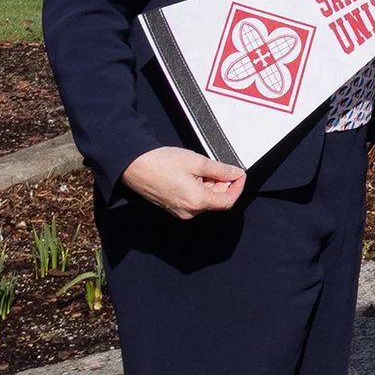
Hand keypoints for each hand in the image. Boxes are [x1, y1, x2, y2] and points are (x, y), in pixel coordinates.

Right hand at [122, 144, 245, 218]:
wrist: (134, 166)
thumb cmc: (162, 163)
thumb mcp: (197, 162)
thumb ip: (220, 170)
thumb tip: (236, 173)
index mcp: (197, 202)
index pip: (228, 201)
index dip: (237, 187)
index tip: (240, 174)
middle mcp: (189, 212)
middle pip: (217, 201)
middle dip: (223, 184)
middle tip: (218, 166)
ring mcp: (179, 211)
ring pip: (205, 200)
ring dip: (210, 185)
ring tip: (201, 168)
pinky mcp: (172, 207)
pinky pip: (193, 200)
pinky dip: (200, 188)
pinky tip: (193, 174)